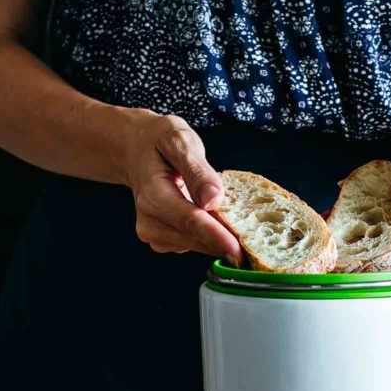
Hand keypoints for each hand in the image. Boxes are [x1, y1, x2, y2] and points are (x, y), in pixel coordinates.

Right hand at [123, 110, 242, 261]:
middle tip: (255, 236)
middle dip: (226, 240)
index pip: (190, 221)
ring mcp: (155, 234)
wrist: (135, 149)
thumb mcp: (179, 141)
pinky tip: (217, 218)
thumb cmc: (158, 142)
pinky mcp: (164, 240)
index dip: (216, 237)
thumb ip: (197, 170)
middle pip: (195, 239)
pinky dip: (210, 235)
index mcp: (152, 196)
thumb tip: (214, 199)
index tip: (238, 250)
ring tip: (235, 217)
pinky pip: (194, 243)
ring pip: (197, 245)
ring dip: (220, 237)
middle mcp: (149, 221)